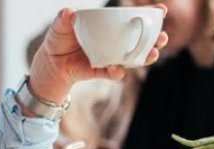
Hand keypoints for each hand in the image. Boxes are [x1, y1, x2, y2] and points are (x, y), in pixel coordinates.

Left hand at [28, 5, 169, 101]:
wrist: (51, 62)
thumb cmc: (60, 39)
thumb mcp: (59, 27)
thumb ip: (63, 19)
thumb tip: (68, 12)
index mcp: (111, 27)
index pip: (135, 19)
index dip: (151, 15)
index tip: (162, 10)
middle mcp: (116, 42)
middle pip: (143, 40)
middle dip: (157, 39)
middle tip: (162, 37)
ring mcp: (111, 57)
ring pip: (134, 58)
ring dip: (146, 57)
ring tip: (153, 54)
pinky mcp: (102, 71)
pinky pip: (113, 73)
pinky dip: (116, 72)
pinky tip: (118, 70)